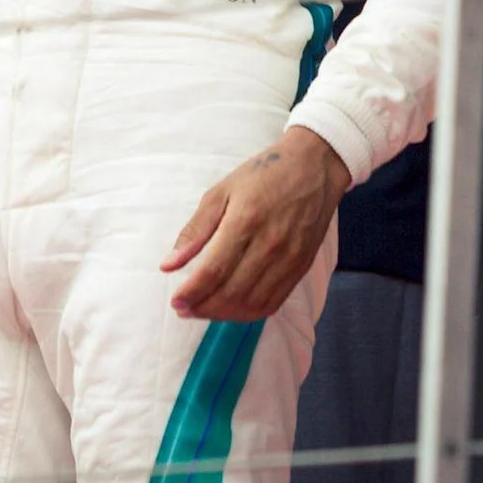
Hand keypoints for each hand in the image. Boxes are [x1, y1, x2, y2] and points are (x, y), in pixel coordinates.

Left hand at [161, 127, 349, 321]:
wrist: (314, 167)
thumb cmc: (263, 175)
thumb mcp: (222, 191)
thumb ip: (195, 230)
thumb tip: (168, 266)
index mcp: (245, 221)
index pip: (213, 271)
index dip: (191, 293)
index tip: (175, 302)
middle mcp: (269, 245)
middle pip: (231, 293)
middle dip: (203, 308)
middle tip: (184, 309)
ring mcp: (289, 259)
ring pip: (252, 303)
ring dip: (224, 315)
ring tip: (204, 310)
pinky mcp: (301, 267)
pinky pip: (273, 302)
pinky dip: (249, 313)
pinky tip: (233, 308)